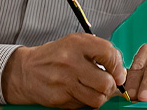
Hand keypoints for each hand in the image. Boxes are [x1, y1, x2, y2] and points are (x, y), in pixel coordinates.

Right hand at [1, 33, 124, 108]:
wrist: (26, 71)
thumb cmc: (55, 56)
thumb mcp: (75, 44)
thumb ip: (99, 52)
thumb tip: (120, 72)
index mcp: (76, 44)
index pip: (108, 53)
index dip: (118, 65)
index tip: (117, 72)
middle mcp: (70, 62)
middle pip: (105, 82)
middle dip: (110, 86)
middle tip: (106, 83)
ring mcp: (64, 82)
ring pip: (97, 99)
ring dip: (100, 96)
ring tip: (94, 89)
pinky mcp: (59, 99)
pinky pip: (83, 106)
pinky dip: (85, 101)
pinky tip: (78, 92)